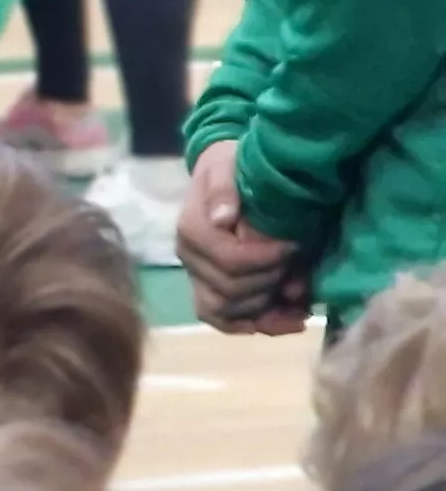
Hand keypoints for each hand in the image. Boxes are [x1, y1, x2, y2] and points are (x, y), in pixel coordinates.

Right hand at [175, 140, 314, 333]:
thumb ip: (224, 188)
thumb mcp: (227, 165)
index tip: (294, 244)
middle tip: (300, 266)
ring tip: (302, 301)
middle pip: (231, 291)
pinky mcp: (212, 289)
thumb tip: (222, 218)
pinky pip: (227, 321)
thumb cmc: (230, 166)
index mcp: (191, 231)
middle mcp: (189, 259)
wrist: (226, 172)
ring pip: (228, 312)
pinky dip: (258, 325)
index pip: (229, 262)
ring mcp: (199, 277)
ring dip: (268, 312)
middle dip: (272, 283)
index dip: (266, 260)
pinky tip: (289, 320)